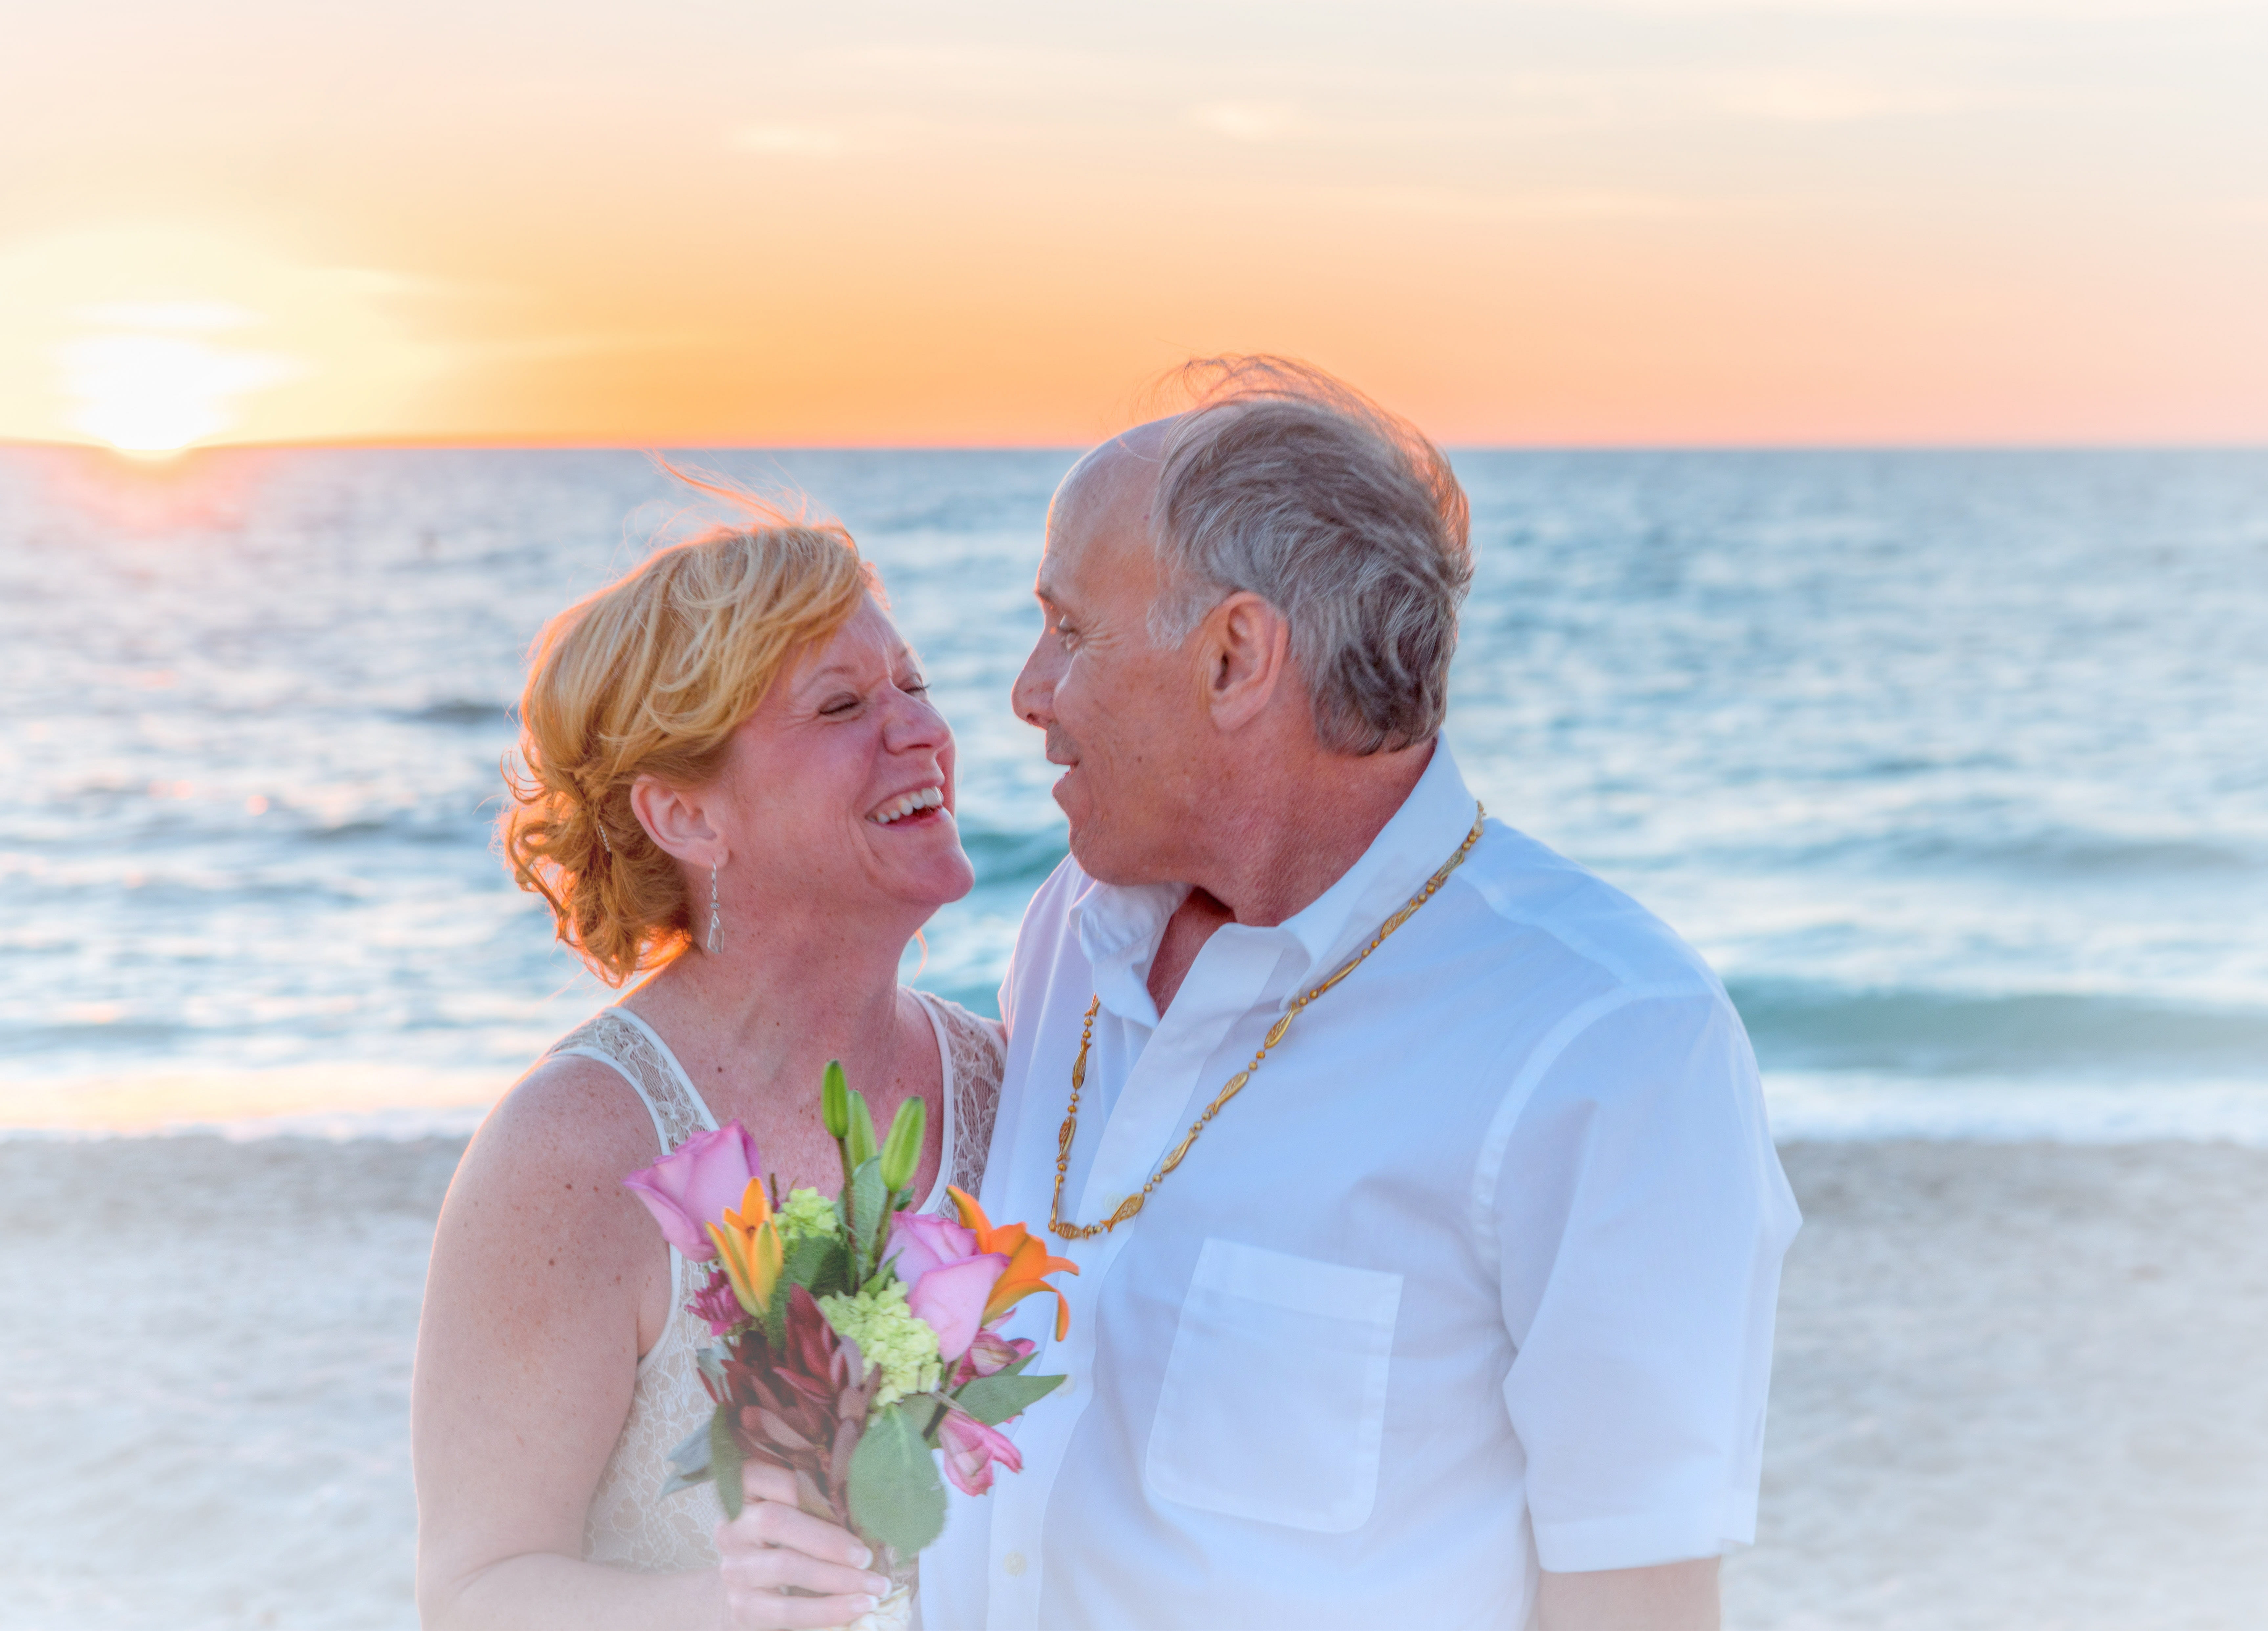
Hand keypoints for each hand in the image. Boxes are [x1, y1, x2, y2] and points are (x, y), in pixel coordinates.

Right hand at [715, 1462, 892, 1628]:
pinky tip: (859, 1606)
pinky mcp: (743, 1607)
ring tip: (875, 1586)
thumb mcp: (797, 1515)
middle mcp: (732, 1529)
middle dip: (828, 1539)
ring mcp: (734, 1569)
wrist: (756, 1593)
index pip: (763, 1474)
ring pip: (784, 1566)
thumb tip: (868, 1503)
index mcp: (742, 1495)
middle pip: (776, 1521)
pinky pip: (787, 1610)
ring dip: (837, 1577)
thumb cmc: (790, 1543)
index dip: (804, 1485)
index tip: (848, 1501)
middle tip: (868, 1555)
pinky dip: (828, 1610)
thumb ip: (817, 1503)